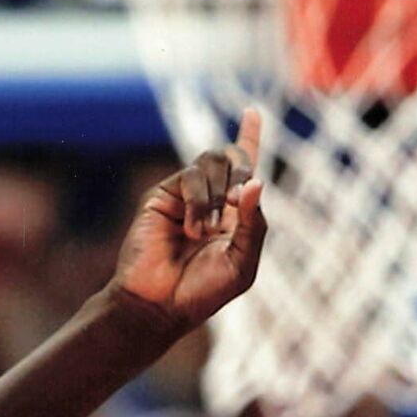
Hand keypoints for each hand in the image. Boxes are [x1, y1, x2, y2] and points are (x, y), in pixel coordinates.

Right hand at [108, 109, 265, 333]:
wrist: (160, 303)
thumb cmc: (202, 292)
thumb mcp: (242, 264)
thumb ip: (254, 225)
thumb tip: (256, 181)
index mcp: (232, 217)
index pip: (243, 171)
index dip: (249, 140)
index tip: (252, 113)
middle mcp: (209, 200)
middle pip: (232, 158)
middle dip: (241, 172)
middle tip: (234, 203)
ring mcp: (185, 195)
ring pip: (212, 161)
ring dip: (217, 194)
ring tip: (205, 232)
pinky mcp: (164, 194)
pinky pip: (192, 176)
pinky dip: (199, 201)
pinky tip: (192, 229)